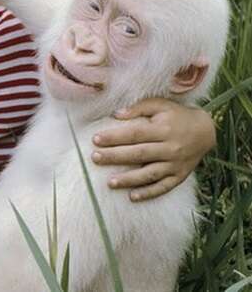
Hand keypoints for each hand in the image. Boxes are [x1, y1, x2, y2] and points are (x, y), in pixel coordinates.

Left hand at [91, 98, 215, 201]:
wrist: (206, 131)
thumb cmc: (176, 115)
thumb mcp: (160, 105)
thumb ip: (139, 108)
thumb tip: (116, 114)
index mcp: (163, 129)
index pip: (135, 134)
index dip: (114, 137)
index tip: (95, 139)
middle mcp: (170, 148)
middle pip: (139, 154)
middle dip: (115, 157)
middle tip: (95, 158)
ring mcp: (175, 164)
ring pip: (150, 174)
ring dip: (129, 179)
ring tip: (110, 183)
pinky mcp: (179, 176)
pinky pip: (164, 187)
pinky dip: (148, 193)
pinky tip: (132, 197)